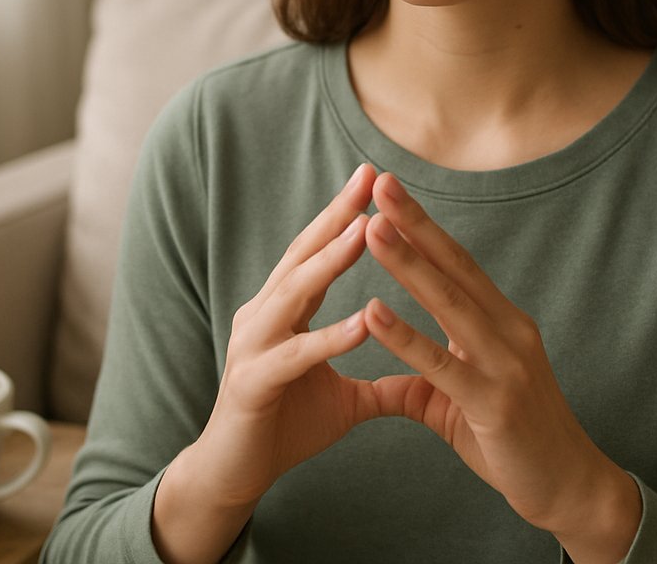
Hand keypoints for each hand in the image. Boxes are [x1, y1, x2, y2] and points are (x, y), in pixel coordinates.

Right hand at [181, 163, 383, 508]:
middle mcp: (262, 317)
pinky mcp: (252, 385)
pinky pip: (295, 355)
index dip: (344, 215)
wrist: (233, 477)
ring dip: (330, 260)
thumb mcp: (343, 399)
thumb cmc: (283, 428)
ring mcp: (252, 347)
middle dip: (337, 216)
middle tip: (368, 178)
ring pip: (294, 293)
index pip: (316, 252)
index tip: (375, 178)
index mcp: (282, 312)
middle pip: (302, 256)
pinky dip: (329, 338)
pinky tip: (364, 321)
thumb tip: (422, 379)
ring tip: (366, 229)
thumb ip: (379, 381)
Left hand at [360, 173, 640, 562]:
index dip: (424, 226)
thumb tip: (382, 385)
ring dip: (407, 263)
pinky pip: (442, 363)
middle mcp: (508, 331)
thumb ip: (423, 385)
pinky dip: (405, 336)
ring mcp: (505, 364)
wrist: (568, 489)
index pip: (457, 263)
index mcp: (502, 323)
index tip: (391, 192)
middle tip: (381, 183)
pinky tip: (372, 312)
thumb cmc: (516, 443)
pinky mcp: (495, 402)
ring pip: (448, 303)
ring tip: (371, 228)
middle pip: (454, 267)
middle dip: (415, 224)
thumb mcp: (460, 404)